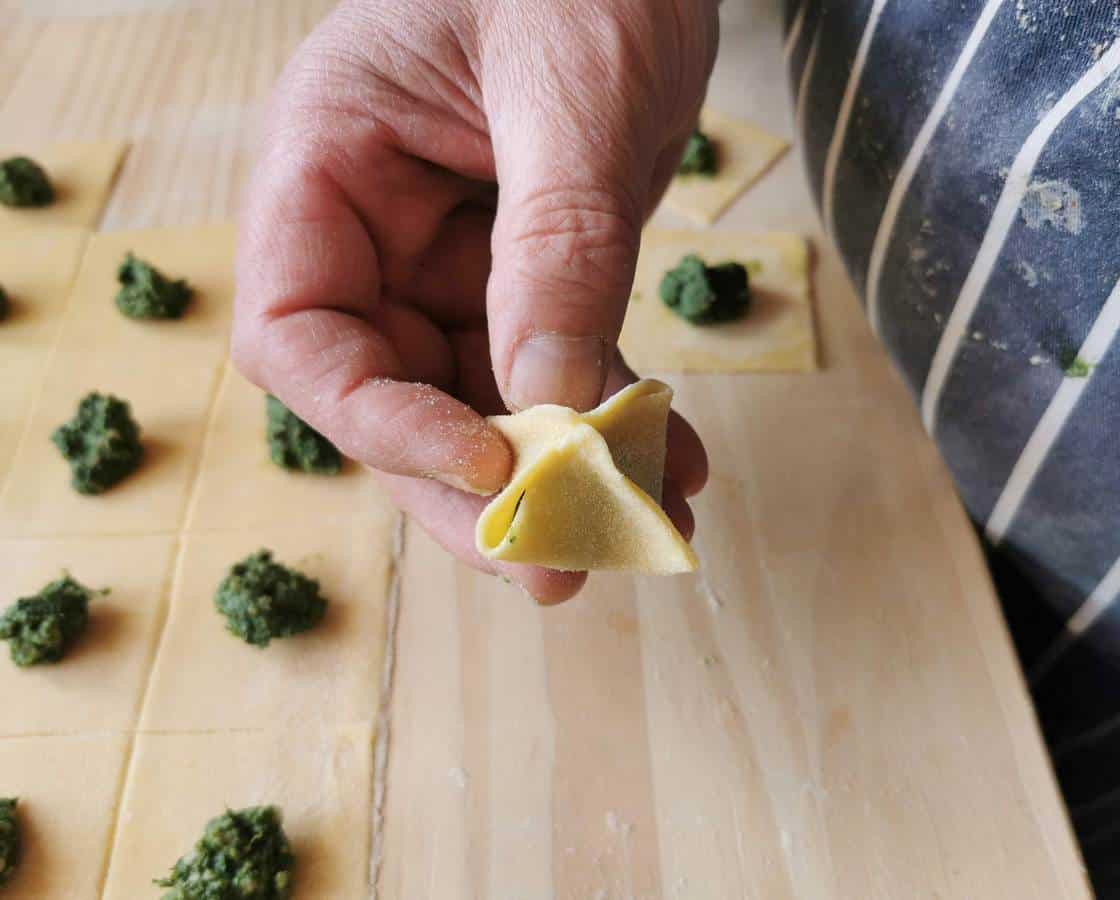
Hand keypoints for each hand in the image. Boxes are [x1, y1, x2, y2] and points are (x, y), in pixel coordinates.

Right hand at [233, 0, 715, 601]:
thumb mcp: (572, 95)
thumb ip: (555, 245)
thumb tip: (549, 400)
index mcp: (329, 164)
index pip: (301, 333)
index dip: (378, 421)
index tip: (484, 466)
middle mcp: (375, 229)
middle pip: (395, 398)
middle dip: (481, 489)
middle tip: (559, 565)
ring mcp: (451, 258)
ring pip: (482, 402)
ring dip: (561, 474)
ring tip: (640, 526)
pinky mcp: (528, 274)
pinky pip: (556, 368)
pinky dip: (609, 421)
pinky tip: (669, 464)